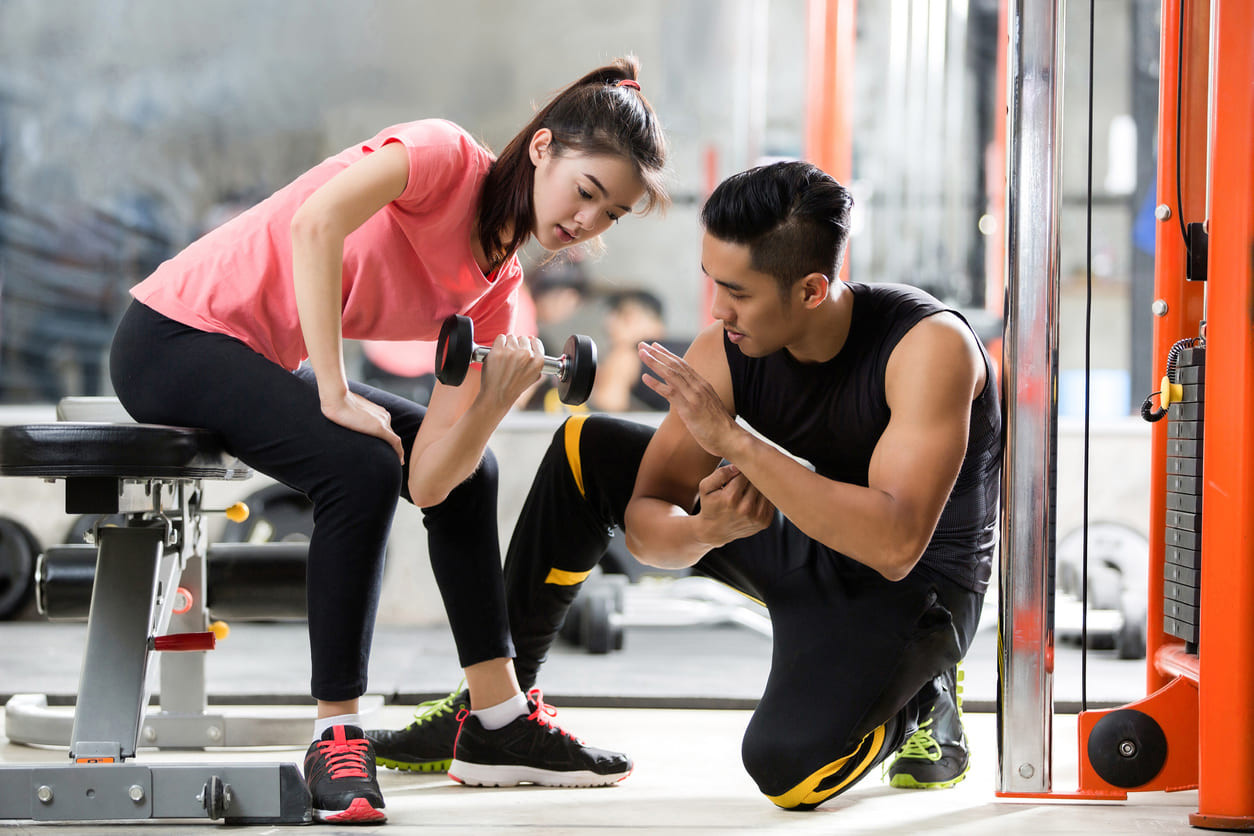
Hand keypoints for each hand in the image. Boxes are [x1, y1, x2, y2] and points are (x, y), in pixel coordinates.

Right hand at [321, 390, 404, 462]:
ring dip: (395, 450)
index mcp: (377, 411)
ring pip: (393, 438)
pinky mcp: (380, 428)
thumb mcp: (349, 410)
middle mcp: (383, 415)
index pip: (385, 427)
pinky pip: (395, 442)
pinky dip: (399, 452)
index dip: (387, 438)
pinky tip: (400, 461)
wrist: (336, 399)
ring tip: (397, 461)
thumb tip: (345, 420)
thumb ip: (353, 415)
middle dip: (392, 446)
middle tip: (394, 458)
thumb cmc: (337, 403)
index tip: (388, 447)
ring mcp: (383, 421)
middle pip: (390, 434)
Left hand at [477, 334, 544, 412]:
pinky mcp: (498, 351)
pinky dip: (498, 344)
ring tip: (505, 358)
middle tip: (512, 357)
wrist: (498, 396)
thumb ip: (536, 362)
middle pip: (523, 338)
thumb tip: (534, 345)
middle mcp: (526, 355)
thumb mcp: (533, 377)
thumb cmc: (514, 388)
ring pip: (511, 337)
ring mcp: (511, 352)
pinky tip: (498, 354)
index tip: (525, 346)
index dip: (530, 343)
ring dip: (507, 344)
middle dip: (518, 345)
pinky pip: (500, 338)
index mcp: (538, 361)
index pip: (536, 342)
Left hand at [638, 341, 737, 456]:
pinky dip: (656, 384)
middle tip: (642, 345)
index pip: (683, 365)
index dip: (667, 355)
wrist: (730, 438)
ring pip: (671, 374)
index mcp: (703, 384)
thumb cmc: (719, 426)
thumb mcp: (708, 406)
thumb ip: (698, 397)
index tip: (655, 346)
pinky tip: (644, 378)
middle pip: (675, 365)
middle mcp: (698, 386)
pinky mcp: (689, 409)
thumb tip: (687, 397)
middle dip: (657, 353)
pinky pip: (670, 393)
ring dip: (654, 362)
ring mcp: (694, 396)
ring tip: (641, 353)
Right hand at [695, 464, 774, 546]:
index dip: (742, 470)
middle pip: (757, 481)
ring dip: (760, 487)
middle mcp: (746, 508)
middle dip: (751, 478)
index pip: (745, 473)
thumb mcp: (706, 488)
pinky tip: (754, 500)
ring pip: (766, 490)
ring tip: (748, 490)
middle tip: (744, 480)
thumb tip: (738, 466)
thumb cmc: (710, 505)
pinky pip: (770, 501)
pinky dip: (764, 498)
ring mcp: (757, 517)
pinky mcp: (765, 522)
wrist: (715, 532)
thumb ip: (720, 473)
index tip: (738, 472)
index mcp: (731, 497)